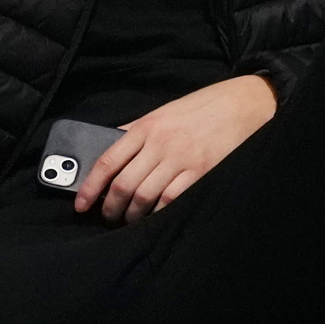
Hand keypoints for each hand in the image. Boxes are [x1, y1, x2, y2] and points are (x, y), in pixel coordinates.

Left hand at [77, 74, 279, 219]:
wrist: (243, 104)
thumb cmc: (201, 109)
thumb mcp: (163, 113)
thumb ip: (136, 132)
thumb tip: (107, 149)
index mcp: (146, 126)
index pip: (107, 160)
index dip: (90, 187)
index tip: (81, 204)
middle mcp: (160, 143)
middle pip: (123, 184)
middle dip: (111, 208)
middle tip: (109, 217)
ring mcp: (181, 158)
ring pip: (144, 196)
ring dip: (133, 215)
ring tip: (131, 220)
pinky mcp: (201, 171)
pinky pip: (171, 200)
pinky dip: (158, 213)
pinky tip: (155, 216)